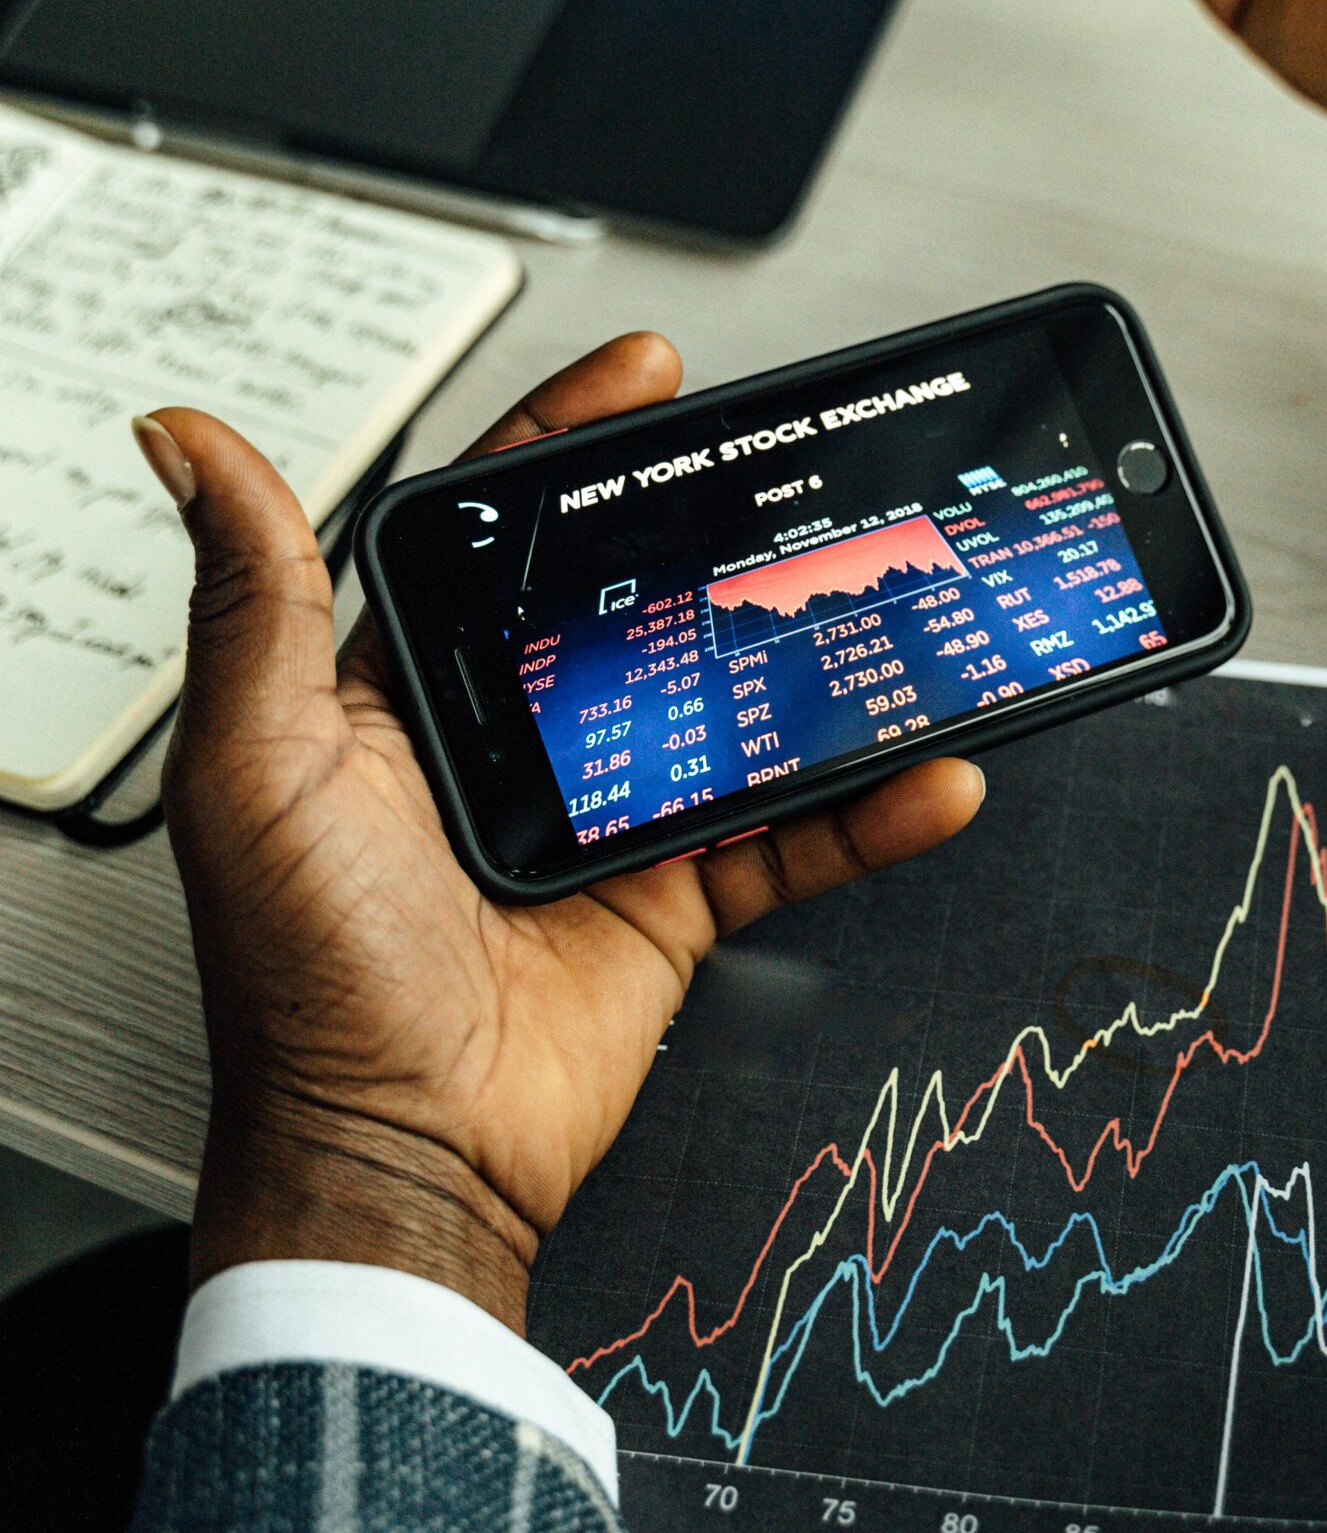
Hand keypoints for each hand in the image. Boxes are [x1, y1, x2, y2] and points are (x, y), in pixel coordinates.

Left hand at [136, 336, 983, 1332]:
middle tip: (789, 465)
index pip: (500, 532)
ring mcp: (606, 820)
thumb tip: (192, 442)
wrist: (403, 1155)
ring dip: (817, 659)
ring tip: (888, 594)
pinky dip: (868, 811)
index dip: (570, 441)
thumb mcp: (259, 764)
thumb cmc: (305, 977)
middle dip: (714, 527)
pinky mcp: (675, 902)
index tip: (645, 377)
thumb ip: (254, 599)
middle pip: (636, 600)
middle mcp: (515, 744)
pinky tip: (927, 771)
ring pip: (735, 708)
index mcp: (410, 694)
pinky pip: (792, 838)